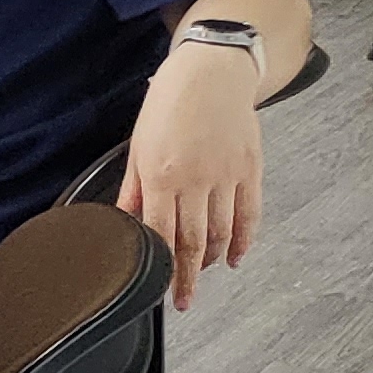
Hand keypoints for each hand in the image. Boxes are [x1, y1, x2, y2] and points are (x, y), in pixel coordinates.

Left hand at [121, 49, 265, 307]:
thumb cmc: (170, 103)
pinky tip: (236, 258)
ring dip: (212, 261)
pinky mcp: (251, 169)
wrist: (214, 70)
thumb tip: (122, 223)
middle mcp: (196, 181)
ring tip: (202, 275)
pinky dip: (244, 240)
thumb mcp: (139, 146)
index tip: (157, 292)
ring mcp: (227, 176)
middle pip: (193, 243)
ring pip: (222, 233)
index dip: (159, 269)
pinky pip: (250, 214)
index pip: (159, 236)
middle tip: (182, 302)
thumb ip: (133, 190)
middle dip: (186, 278)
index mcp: (162, 176)